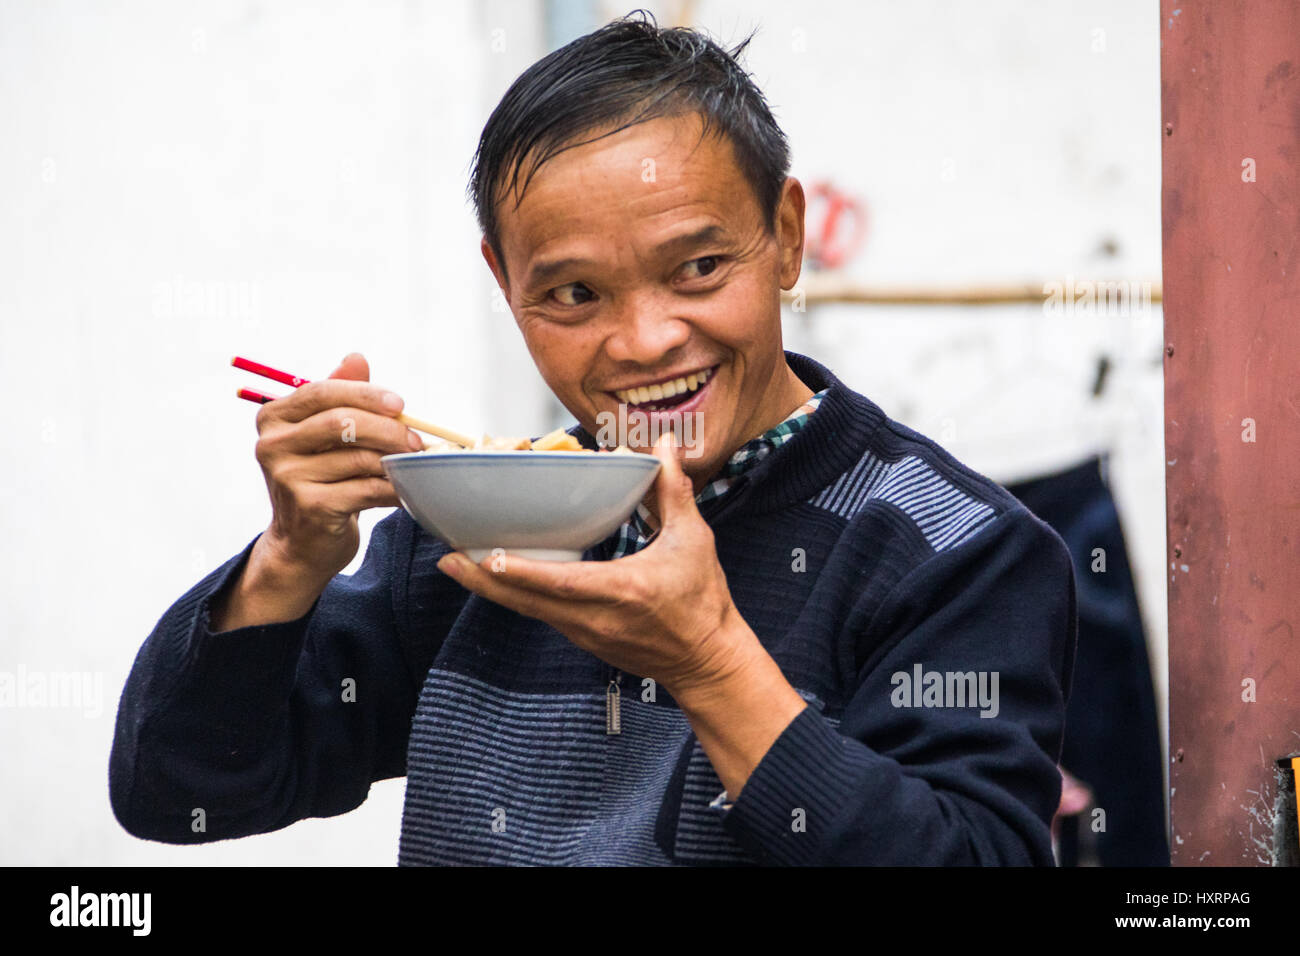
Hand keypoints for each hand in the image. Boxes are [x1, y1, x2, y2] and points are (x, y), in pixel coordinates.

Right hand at [253, 352, 424, 581]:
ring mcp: (287, 478)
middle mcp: (272, 445)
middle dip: (387, 428)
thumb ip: (340, 396)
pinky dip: (393, 489)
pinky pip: (365, 489)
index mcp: (274, 418)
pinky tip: (406, 490)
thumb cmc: (320, 480)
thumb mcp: (325, 436)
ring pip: (357, 458)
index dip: (366, 394)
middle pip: (340, 422)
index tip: (400, 404)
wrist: (302, 543)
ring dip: (394, 460)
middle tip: (416, 440)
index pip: (323, 392)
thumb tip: (357, 358)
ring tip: (414, 465)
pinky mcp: (310, 507)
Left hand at [436, 432, 751, 694]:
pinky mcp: (583, 638)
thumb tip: (663, 446)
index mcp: (622, 592)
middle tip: (446, 557)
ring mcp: (586, 633)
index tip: (482, 555)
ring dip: (490, 589)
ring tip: (456, 564)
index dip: (518, 571)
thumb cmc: (702, 602)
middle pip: (526, 601)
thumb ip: (673, 491)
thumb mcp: (694, 540)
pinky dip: (513, 596)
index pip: (559, 583)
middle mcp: (595, 618)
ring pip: (527, 610)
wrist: (706, 660)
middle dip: (481, 580)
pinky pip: (540, 615)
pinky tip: (494, 579)